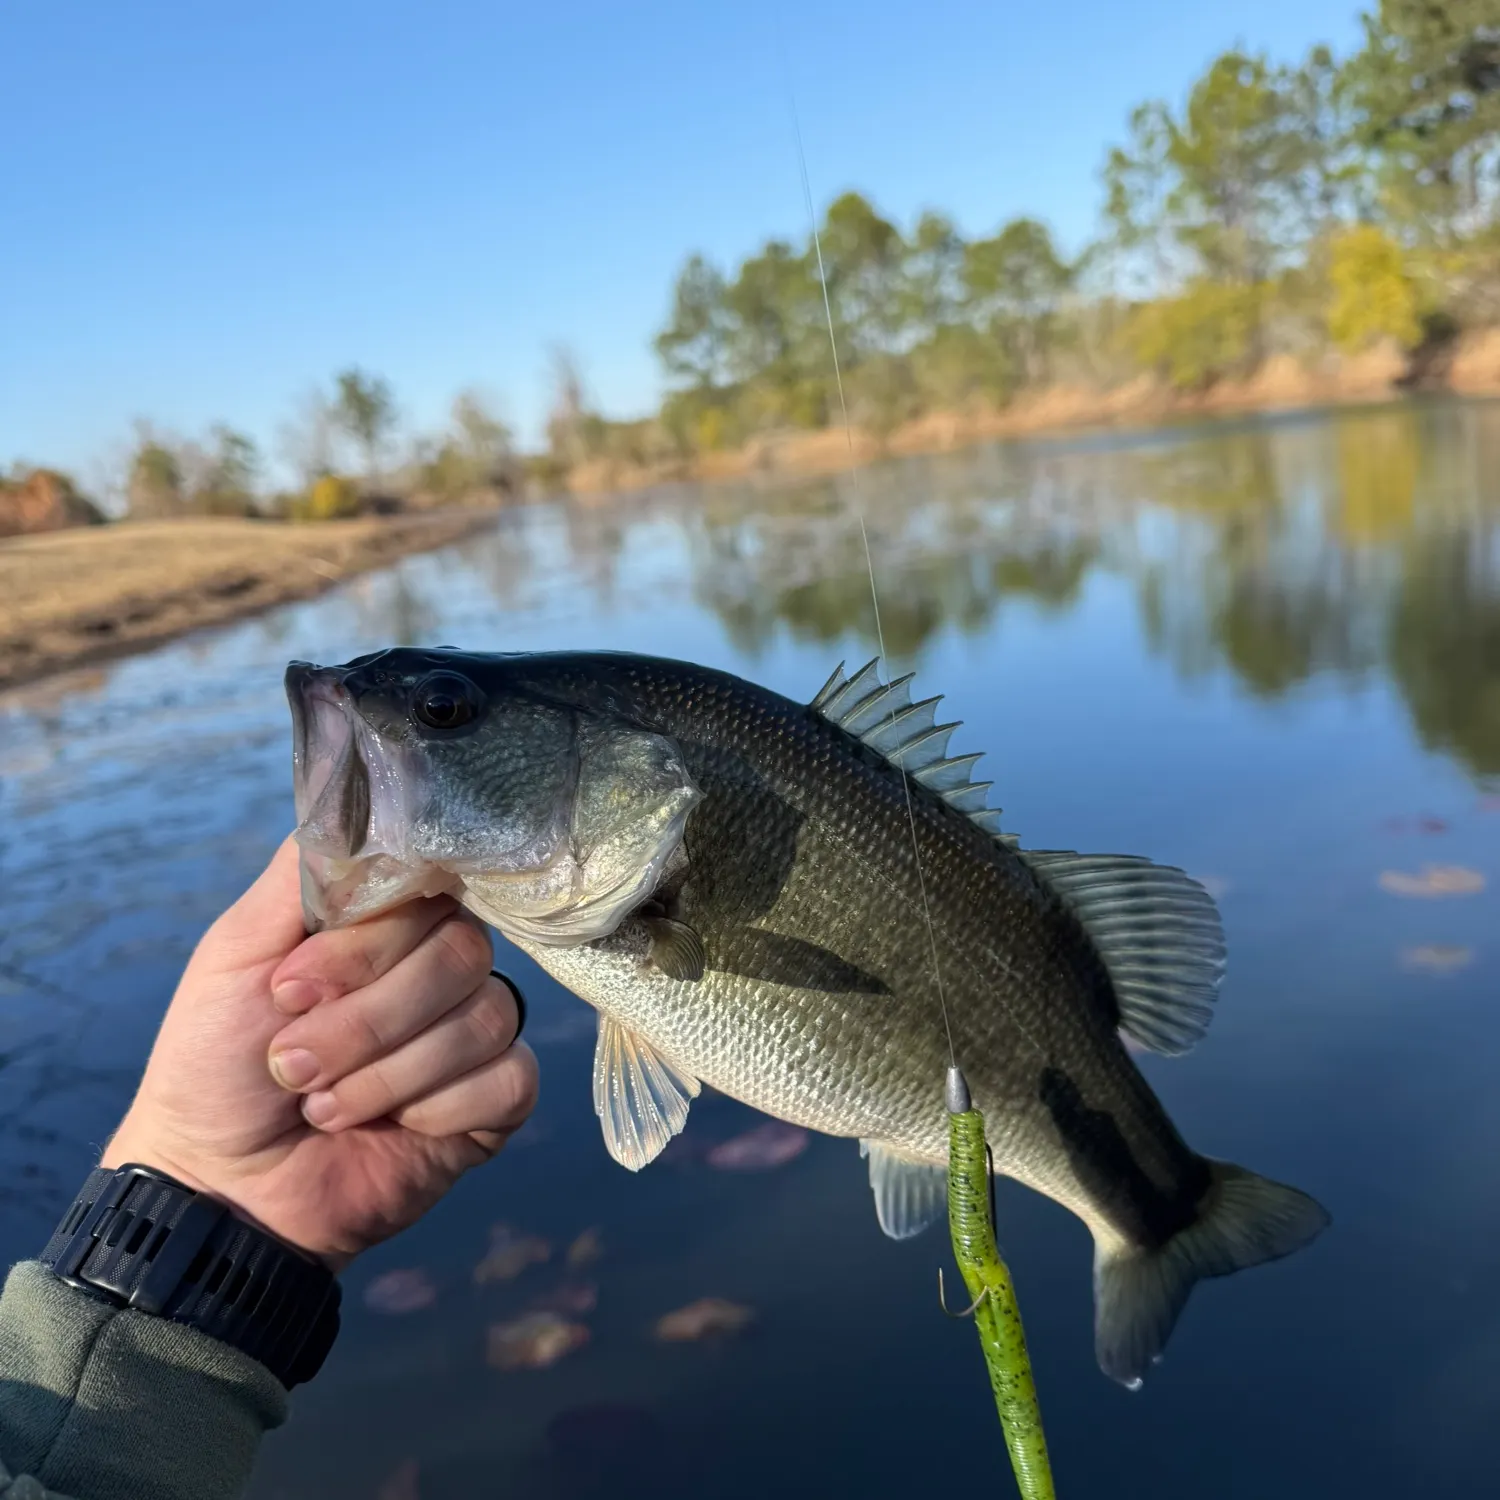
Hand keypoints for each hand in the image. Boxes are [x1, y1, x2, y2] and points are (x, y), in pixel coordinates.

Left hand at [102, 836, 537, 1268]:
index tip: (291, 988)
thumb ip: (304, 872)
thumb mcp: (237, 951)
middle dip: (364, 1022)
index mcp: (386, 923)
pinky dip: (436, 1110)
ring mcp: (472, 1031)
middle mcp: (437, 966)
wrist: (223, 1190)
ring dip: (386, 1076)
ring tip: (322, 1107)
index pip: (427, 886)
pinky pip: (508, 1078)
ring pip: (483, 1017)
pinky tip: (393, 1132)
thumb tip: (366, 804)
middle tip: (292, 1064)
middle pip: (460, 953)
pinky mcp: (496, 1100)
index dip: (367, 944)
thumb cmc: (216, 1064)